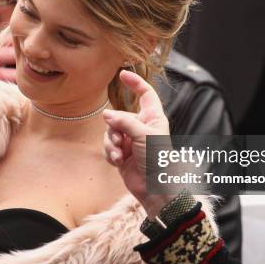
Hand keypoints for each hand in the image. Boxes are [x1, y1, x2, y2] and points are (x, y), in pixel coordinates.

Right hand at [103, 71, 172, 217]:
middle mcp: (141, 127)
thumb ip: (124, 122)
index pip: (145, 94)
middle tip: (119, 138)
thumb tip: (106, 114)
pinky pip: (109, 148)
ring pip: (111, 132)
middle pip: (119, 116)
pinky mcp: (122, 155)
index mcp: (153, 118)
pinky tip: (118, 162)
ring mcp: (131, 141)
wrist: (155, 188)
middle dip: (115, 127)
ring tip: (119, 153)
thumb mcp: (143, 135)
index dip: (135, 83)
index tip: (122, 74)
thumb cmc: (158, 160)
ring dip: (112, 143)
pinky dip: (111, 154)